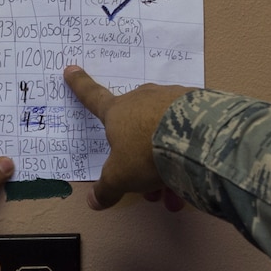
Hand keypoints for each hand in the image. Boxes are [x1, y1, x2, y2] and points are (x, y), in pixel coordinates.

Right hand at [62, 66, 193, 210]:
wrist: (194, 137)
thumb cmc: (145, 152)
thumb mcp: (120, 177)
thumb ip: (106, 189)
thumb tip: (93, 202)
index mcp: (118, 112)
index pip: (93, 97)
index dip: (80, 85)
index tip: (71, 69)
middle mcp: (143, 99)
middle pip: (135, 128)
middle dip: (139, 156)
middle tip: (147, 184)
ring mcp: (172, 99)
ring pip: (163, 134)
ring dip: (166, 163)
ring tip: (175, 191)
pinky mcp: (199, 105)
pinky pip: (186, 132)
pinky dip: (186, 155)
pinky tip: (193, 178)